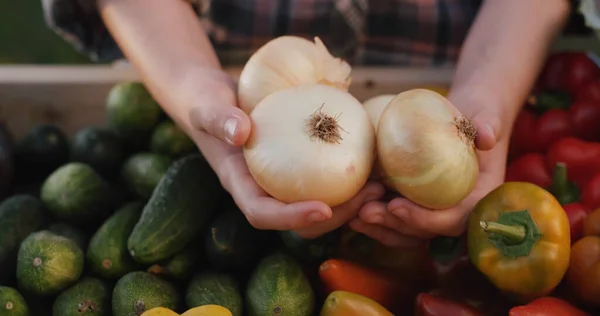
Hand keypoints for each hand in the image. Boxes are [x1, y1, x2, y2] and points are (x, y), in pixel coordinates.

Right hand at [184, 69, 384, 233]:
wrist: (211, 95)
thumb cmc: (205, 100)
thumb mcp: (207, 105)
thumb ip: (219, 118)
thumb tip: (241, 132)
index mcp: (239, 183)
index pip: (262, 214)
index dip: (292, 218)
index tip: (323, 208)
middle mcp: (263, 187)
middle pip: (299, 220)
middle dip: (335, 216)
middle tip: (369, 196)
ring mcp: (280, 179)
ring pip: (317, 204)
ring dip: (350, 202)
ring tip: (379, 185)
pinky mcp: (296, 165)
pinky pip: (323, 179)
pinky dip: (347, 176)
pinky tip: (371, 161)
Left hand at [350, 101, 507, 246]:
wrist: (469, 119)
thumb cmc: (478, 116)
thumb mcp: (485, 116)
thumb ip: (487, 125)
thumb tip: (486, 136)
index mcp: (480, 197)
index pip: (455, 219)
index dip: (425, 218)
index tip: (396, 205)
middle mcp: (460, 212)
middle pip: (427, 232)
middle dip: (395, 225)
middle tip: (366, 211)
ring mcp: (439, 213)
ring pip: (410, 234)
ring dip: (382, 229)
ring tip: (355, 216)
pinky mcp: (421, 209)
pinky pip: (400, 224)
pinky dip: (379, 224)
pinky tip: (354, 215)